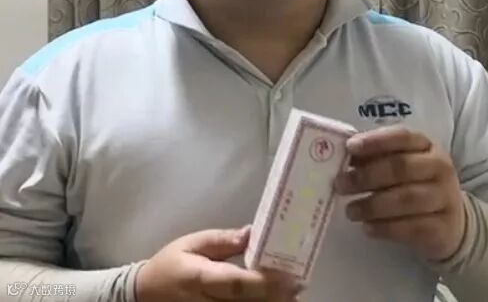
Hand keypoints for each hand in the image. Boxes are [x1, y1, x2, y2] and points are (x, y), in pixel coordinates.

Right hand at [135, 226, 301, 300]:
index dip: (264, 283)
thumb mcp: (193, 243)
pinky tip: (275, 300)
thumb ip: (222, 240)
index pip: (236, 284)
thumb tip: (251, 233)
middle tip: (300, 285)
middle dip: (275, 296)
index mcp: (201, 278)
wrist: (145, 294)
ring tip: (294, 294)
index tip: (288, 275)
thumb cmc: (172, 263)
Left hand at [335, 127, 466, 261]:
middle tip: (341, 184)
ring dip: (373, 205)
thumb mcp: (401, 164)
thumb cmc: (416, 184)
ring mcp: (445, 198)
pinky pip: (412, 228)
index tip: (349, 147)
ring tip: (350, 211)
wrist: (452, 222)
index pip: (402, 137)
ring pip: (406, 199)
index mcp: (426, 146)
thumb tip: (346, 155)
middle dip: (367, 176)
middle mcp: (440, 168)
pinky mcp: (443, 228)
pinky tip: (367, 228)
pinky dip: (385, 228)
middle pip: (401, 167)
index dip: (375, 141)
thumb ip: (376, 157)